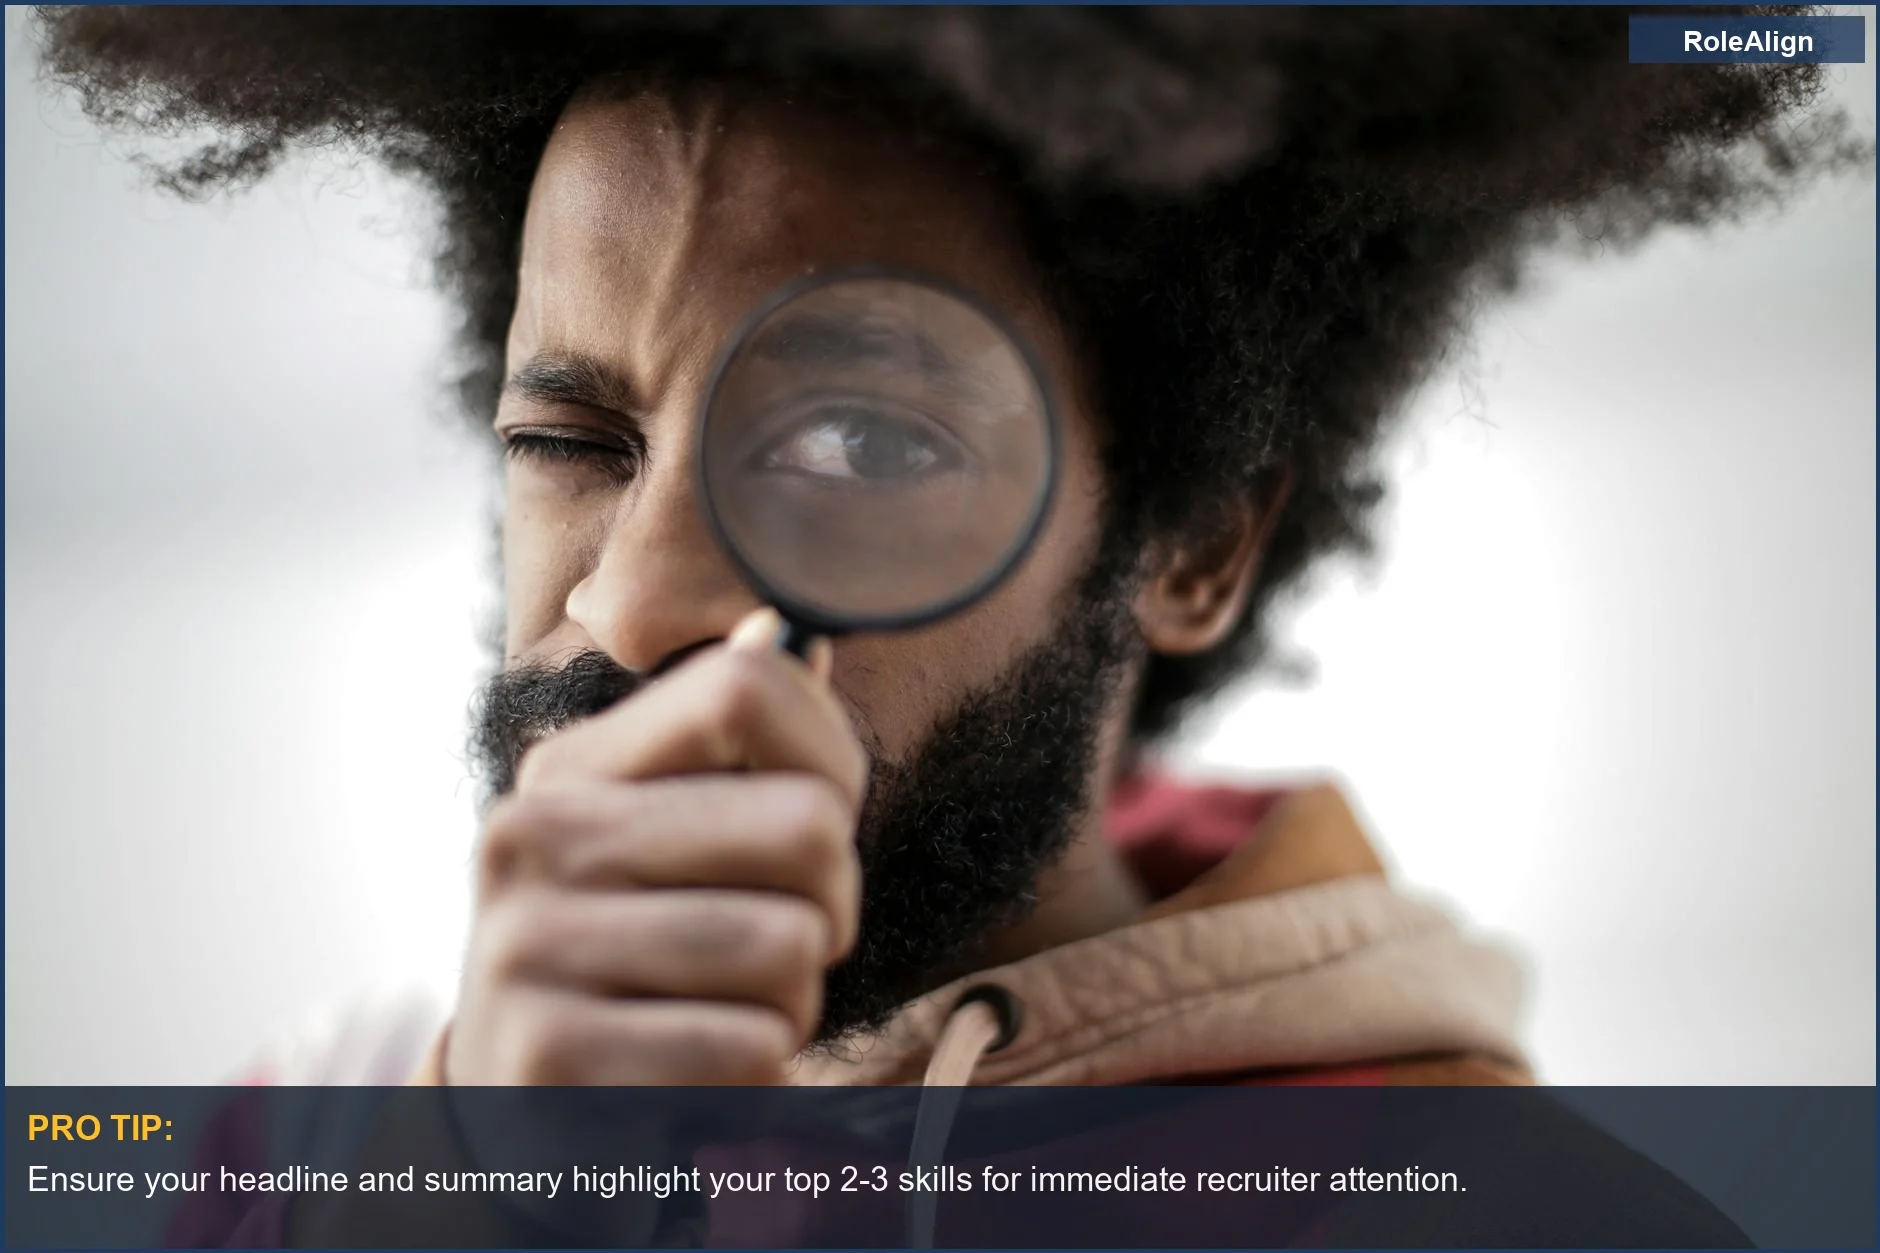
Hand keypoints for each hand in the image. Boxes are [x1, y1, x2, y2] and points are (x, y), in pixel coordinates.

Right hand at [446, 609, 867, 1084]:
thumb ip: (725, 743)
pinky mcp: (550, 1060)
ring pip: (790, 948)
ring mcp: (529, 950)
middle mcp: (535, 840)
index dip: (831, 751)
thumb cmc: (632, 955)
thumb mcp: (662, 840)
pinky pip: (752, 1048)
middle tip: (787, 942)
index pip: (745, 688)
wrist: (519, 1110)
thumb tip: (779, 631)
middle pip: (805, 824)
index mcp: (570, 771)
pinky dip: (760, 1072)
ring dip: (795, 1000)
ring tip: (732, 1010)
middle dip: (832, 901)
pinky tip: (700, 1071)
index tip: (823, 816)